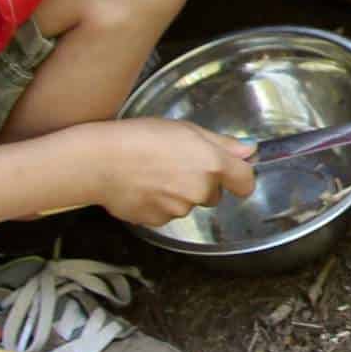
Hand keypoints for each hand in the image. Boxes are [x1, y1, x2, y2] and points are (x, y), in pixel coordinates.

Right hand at [89, 120, 255, 226]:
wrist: (100, 161)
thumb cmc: (142, 137)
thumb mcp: (187, 129)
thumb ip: (222, 143)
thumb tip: (249, 152)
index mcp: (212, 164)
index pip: (245, 182)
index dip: (240, 178)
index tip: (234, 174)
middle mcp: (200, 190)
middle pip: (213, 193)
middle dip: (202, 182)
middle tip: (177, 163)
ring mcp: (178, 209)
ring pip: (188, 204)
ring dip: (178, 193)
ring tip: (153, 173)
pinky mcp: (157, 222)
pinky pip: (166, 214)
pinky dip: (159, 204)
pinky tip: (142, 187)